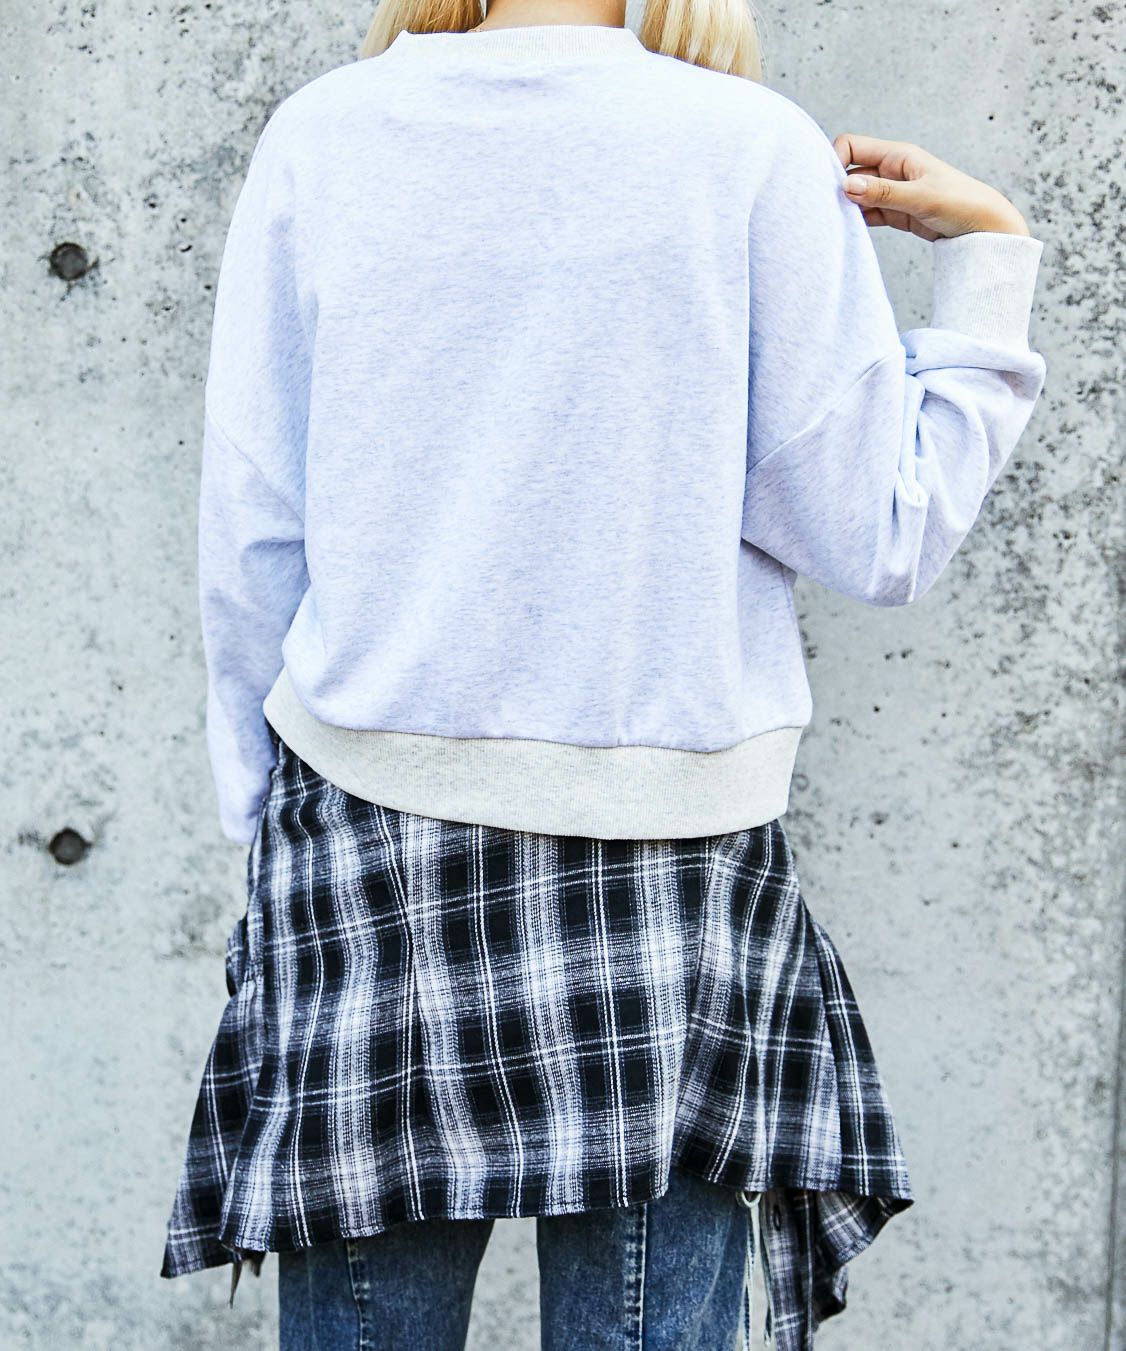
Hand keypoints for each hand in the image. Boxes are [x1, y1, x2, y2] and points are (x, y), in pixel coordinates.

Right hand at [831, 133, 1031, 240]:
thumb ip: (883, 193)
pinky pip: (867, 213)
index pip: (852, 146)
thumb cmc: (960, 204)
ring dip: (845, 207)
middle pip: (850, 171)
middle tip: (827, 209)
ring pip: (856, 195)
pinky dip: (856, 221)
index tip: (831, 187)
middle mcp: (891, 170)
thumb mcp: (921, 197)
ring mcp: (891, 192)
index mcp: (897, 155)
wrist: (985, 227)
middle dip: (836, 187)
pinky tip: (848, 231)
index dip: (836, 161)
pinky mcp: (894, 213)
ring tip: (836, 224)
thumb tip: (846, 186)